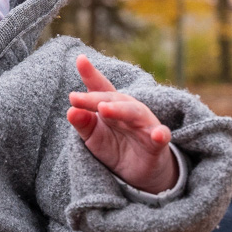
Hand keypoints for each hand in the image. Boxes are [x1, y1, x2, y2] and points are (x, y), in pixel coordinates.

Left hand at [66, 54, 177, 193]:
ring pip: (134, 112)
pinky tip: (157, 134)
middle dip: (94, 98)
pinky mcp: (157, 143)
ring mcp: (144, 125)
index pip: (99, 88)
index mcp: (110, 105)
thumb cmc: (114, 147)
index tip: (80, 59)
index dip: (90, 74)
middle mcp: (128, 110)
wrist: (140, 172)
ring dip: (120, 109)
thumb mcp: (93, 137)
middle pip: (113, 99)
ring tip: (104, 109)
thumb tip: (70, 110)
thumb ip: (83, 123)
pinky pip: (161, 136)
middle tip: (74, 98)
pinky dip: (160, 134)